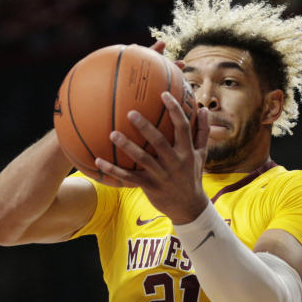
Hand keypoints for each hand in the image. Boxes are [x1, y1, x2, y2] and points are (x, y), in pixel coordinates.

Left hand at [95, 92, 210, 224]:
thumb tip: (203, 109)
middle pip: (159, 142)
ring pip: (142, 159)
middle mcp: (174, 162)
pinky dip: (113, 170)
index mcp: (186, 152)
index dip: (174, 110)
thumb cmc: (193, 176)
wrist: (189, 207)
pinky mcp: (150, 187)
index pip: (182, 127)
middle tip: (131, 112)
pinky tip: (98, 161)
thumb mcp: (202, 155)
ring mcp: (161, 175)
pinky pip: (129, 177)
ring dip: (127, 146)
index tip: (164, 94)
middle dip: (145, 127)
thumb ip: (203, 132)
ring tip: (113, 133)